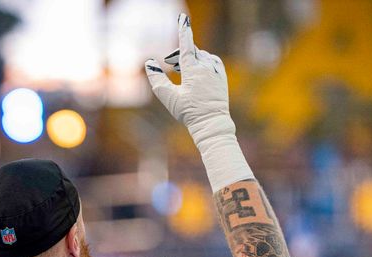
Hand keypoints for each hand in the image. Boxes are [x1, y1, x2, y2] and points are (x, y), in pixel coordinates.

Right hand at [145, 14, 234, 146]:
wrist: (211, 123)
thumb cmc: (189, 112)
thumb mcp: (169, 97)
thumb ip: (157, 79)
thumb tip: (150, 63)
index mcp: (193, 70)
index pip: (187, 45)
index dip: (183, 31)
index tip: (183, 18)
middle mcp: (206, 67)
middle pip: (191, 51)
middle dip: (178, 55)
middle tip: (168, 64)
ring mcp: (216, 70)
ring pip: (201, 55)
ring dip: (190, 59)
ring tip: (180, 70)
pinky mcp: (221, 75)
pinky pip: (211, 60)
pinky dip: (202, 61)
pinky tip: (197, 69)